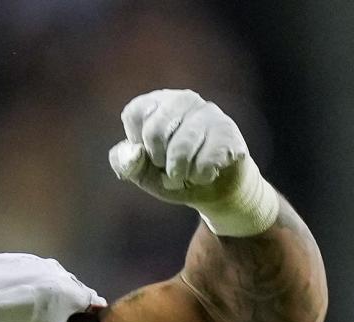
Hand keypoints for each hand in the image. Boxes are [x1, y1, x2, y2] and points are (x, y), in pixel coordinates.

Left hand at [108, 89, 278, 236]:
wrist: (215, 189)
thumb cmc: (173, 174)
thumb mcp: (141, 172)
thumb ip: (125, 163)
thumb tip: (133, 154)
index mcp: (156, 102)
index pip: (134, 114)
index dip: (140, 144)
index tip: (153, 153)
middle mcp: (183, 99)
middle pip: (155, 131)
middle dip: (160, 161)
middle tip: (170, 167)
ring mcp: (208, 111)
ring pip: (181, 149)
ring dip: (181, 174)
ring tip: (188, 173)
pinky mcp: (228, 130)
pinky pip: (205, 162)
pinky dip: (201, 177)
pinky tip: (208, 171)